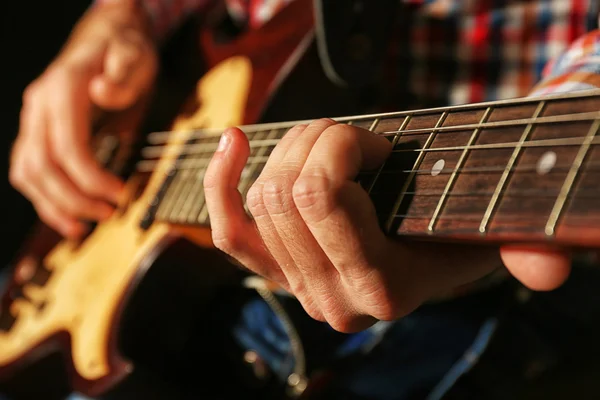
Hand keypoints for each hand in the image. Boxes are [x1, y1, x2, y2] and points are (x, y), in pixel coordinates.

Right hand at [9, 1, 156, 237]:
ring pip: (27, 172)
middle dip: (75, 198)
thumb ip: (123, 76)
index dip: (90, 177)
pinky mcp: (37, 132)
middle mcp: (40, 105)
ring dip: (54, 205)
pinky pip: (29, 171)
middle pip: (42, 165)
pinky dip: (44, 198)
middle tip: (109, 214)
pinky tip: (67, 216)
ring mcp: (34, 119)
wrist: (106, 39)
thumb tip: (102, 92)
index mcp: (64, 88)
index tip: (119, 194)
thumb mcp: (135, 56)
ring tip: (84, 227)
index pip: (67, 145)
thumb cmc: (124, 51)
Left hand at [204, 119, 572, 331]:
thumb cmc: (458, 222)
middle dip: (316, 141)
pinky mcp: (274, 271)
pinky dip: (221, 180)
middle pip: (283, 193)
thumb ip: (525, 248)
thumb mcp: (491, 229)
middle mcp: (332, 298)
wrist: (429, 246)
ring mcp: (298, 287)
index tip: (378, 141)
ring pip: (259, 198)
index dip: (341, 145)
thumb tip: (549, 269)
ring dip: (287, 149)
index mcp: (382, 289)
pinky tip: (233, 141)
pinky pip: (229, 231)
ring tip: (325, 142)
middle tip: (353, 137)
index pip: (319, 197)